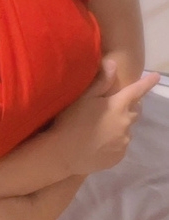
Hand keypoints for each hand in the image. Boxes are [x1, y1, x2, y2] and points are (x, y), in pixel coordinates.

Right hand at [54, 60, 159, 174]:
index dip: (147, 82)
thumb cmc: (70, 122)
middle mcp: (126, 123)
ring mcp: (124, 141)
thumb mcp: (82, 98)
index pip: (137, 90)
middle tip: (111, 109)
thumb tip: (113, 63)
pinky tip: (98, 143)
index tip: (156, 77)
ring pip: (127, 129)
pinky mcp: (119, 156)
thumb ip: (100, 81)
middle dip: (128, 107)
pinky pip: (121, 145)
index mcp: (118, 105)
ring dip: (119, 126)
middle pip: (134, 111)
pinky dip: (114, 142)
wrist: (63, 154)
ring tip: (100, 129)